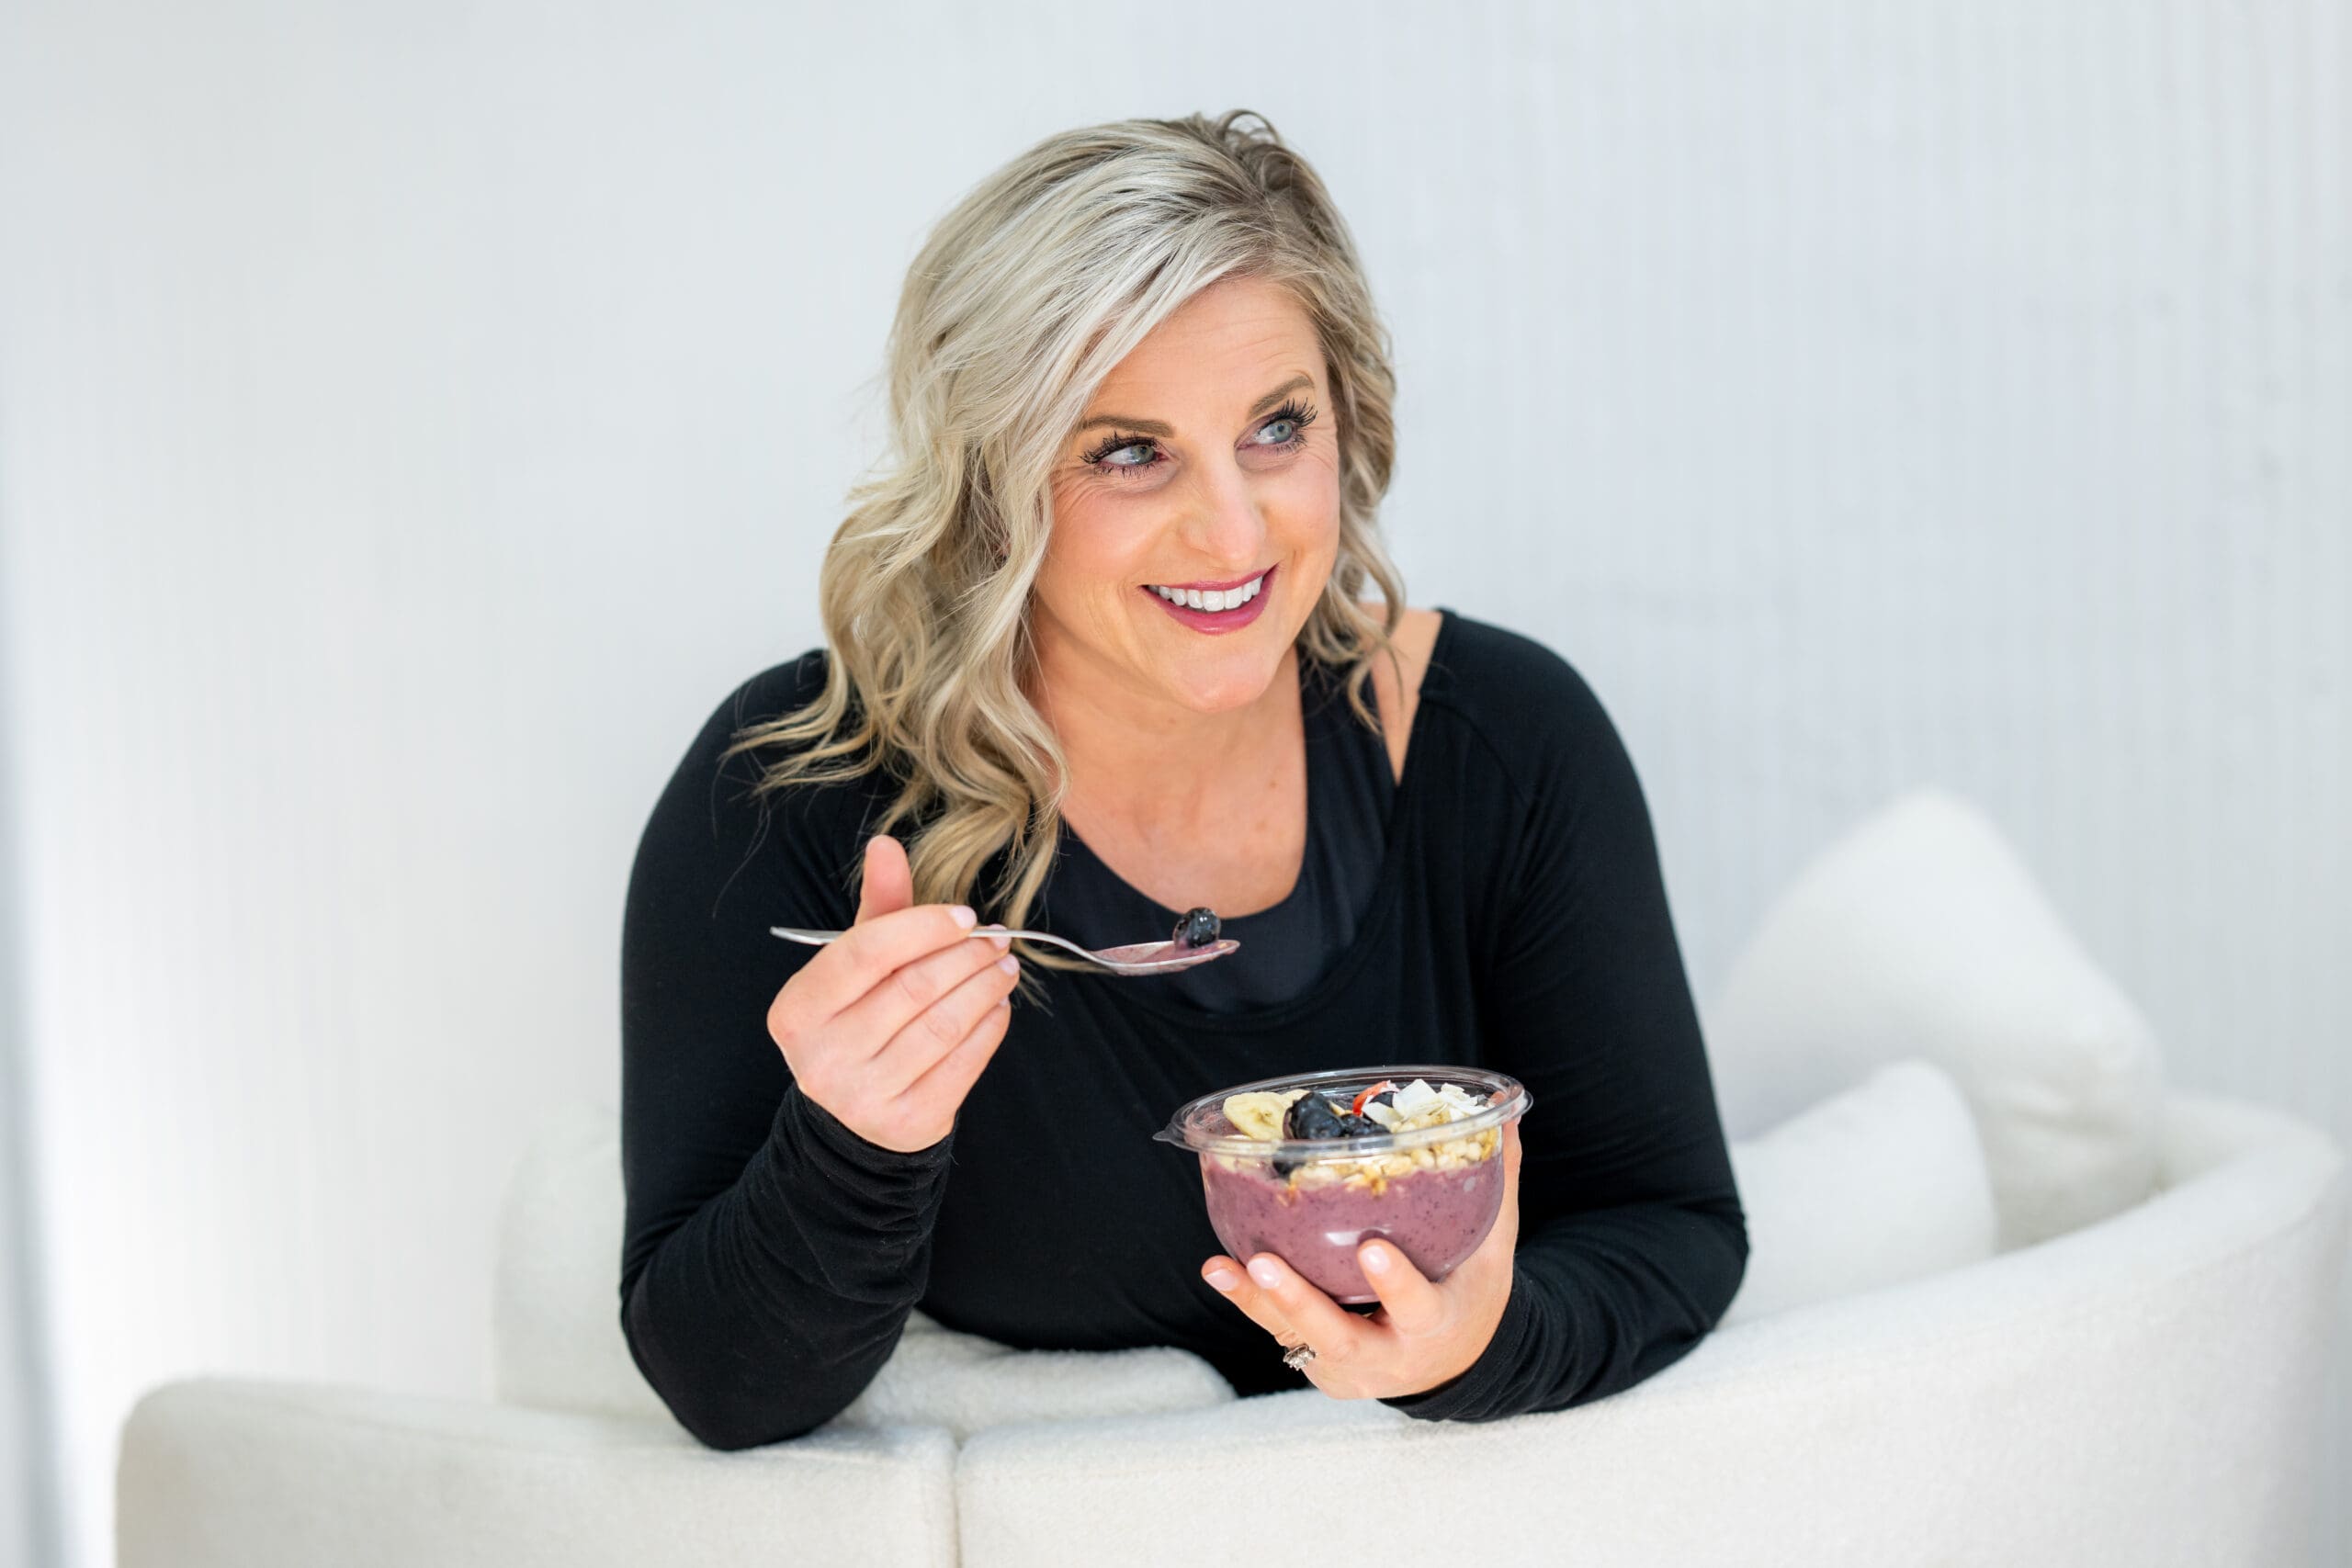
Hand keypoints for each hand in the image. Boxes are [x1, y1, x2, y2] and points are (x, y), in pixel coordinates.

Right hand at [766, 834, 1019, 1152]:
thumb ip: (877, 909)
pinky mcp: (906, 1122)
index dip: (921, 928)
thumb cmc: (859, 1020)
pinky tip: (998, 1006)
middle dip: (966, 956)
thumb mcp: (856, 967)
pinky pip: (963, 1064)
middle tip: (997, 938)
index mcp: (798, 1010)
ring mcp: (862, 1096)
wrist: (855, 1116)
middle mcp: (821, 1057)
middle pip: (912, 989)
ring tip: (1005, 966)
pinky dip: (990, 1028)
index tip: (964, 916)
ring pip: (944, 1026)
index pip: (864, 955)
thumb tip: (885, 844)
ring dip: (986, 988)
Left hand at [1200, 1117, 1522, 1398]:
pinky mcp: (1317, 1363)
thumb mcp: (1493, 1253)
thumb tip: (1506, 1118)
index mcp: (1436, 1326)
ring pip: (1297, 1337)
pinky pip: (1279, 1331)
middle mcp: (1389, 1356)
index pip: (1418, 1308)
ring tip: (1222, 1268)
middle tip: (1267, 1263)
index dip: (1395, 1284)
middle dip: (1301, 1303)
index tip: (1371, 1249)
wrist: (1457, 1363)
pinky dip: (1249, 1300)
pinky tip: (1220, 1269)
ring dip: (1259, 1300)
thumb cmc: (1471, 1294)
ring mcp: (1348, 1367)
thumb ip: (1495, 1189)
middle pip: (1340, 1338)